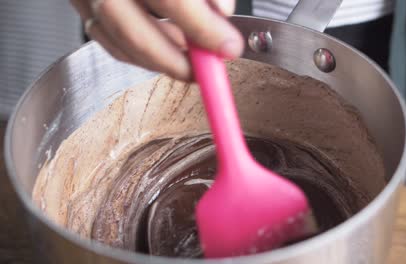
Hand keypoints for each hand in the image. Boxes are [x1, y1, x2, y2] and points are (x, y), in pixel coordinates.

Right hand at [71, 0, 243, 79]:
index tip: (227, 46)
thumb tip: (221, 12)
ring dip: (157, 59)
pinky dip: (135, 52)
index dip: (202, 27)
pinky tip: (162, 49)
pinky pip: (104, 36)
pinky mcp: (80, 0)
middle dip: (174, 60)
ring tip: (188, 60)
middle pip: (133, 29)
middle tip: (204, 70)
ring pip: (115, 38)